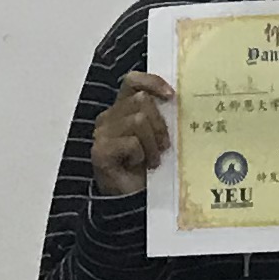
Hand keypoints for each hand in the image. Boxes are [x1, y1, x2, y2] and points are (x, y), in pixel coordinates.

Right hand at [86, 71, 174, 196]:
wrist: (134, 198)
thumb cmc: (147, 167)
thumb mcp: (157, 136)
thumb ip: (160, 116)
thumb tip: (178, 99)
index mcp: (122, 109)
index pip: (133, 81)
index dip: (152, 82)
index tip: (171, 96)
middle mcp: (109, 117)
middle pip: (141, 100)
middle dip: (159, 124)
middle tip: (164, 146)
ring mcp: (102, 134)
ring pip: (138, 120)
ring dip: (152, 143)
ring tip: (152, 160)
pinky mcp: (100, 151)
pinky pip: (132, 142)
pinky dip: (142, 155)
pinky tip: (138, 166)